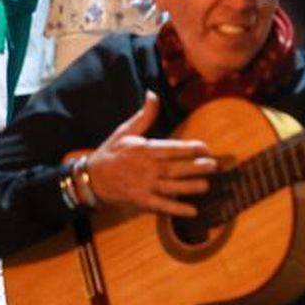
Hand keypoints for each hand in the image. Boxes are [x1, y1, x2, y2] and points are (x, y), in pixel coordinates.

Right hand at [85, 91, 217, 216]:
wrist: (90, 179)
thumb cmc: (111, 153)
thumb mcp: (125, 131)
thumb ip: (144, 115)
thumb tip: (153, 94)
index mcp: (145, 150)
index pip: (172, 149)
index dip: (190, 149)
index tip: (206, 149)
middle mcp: (146, 168)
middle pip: (175, 168)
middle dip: (196, 168)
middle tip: (214, 166)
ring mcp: (144, 185)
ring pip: (171, 187)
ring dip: (190, 187)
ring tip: (207, 186)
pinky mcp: (141, 200)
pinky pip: (161, 205)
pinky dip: (176, 209)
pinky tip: (192, 211)